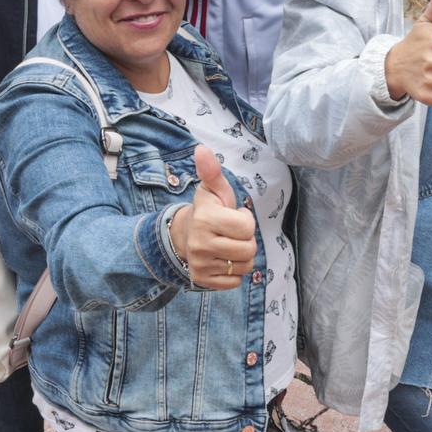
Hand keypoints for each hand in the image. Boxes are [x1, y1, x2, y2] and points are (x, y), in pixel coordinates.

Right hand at [167, 144, 257, 290]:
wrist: (183, 236)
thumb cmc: (207, 210)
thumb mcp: (213, 189)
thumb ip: (212, 171)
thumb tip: (202, 149)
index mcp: (205, 218)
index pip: (247, 227)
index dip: (245, 221)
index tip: (233, 217)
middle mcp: (200, 243)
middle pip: (249, 250)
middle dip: (246, 241)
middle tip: (232, 234)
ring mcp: (200, 264)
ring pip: (245, 267)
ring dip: (241, 257)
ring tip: (228, 245)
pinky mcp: (202, 280)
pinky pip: (234, 282)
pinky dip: (233, 272)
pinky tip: (222, 260)